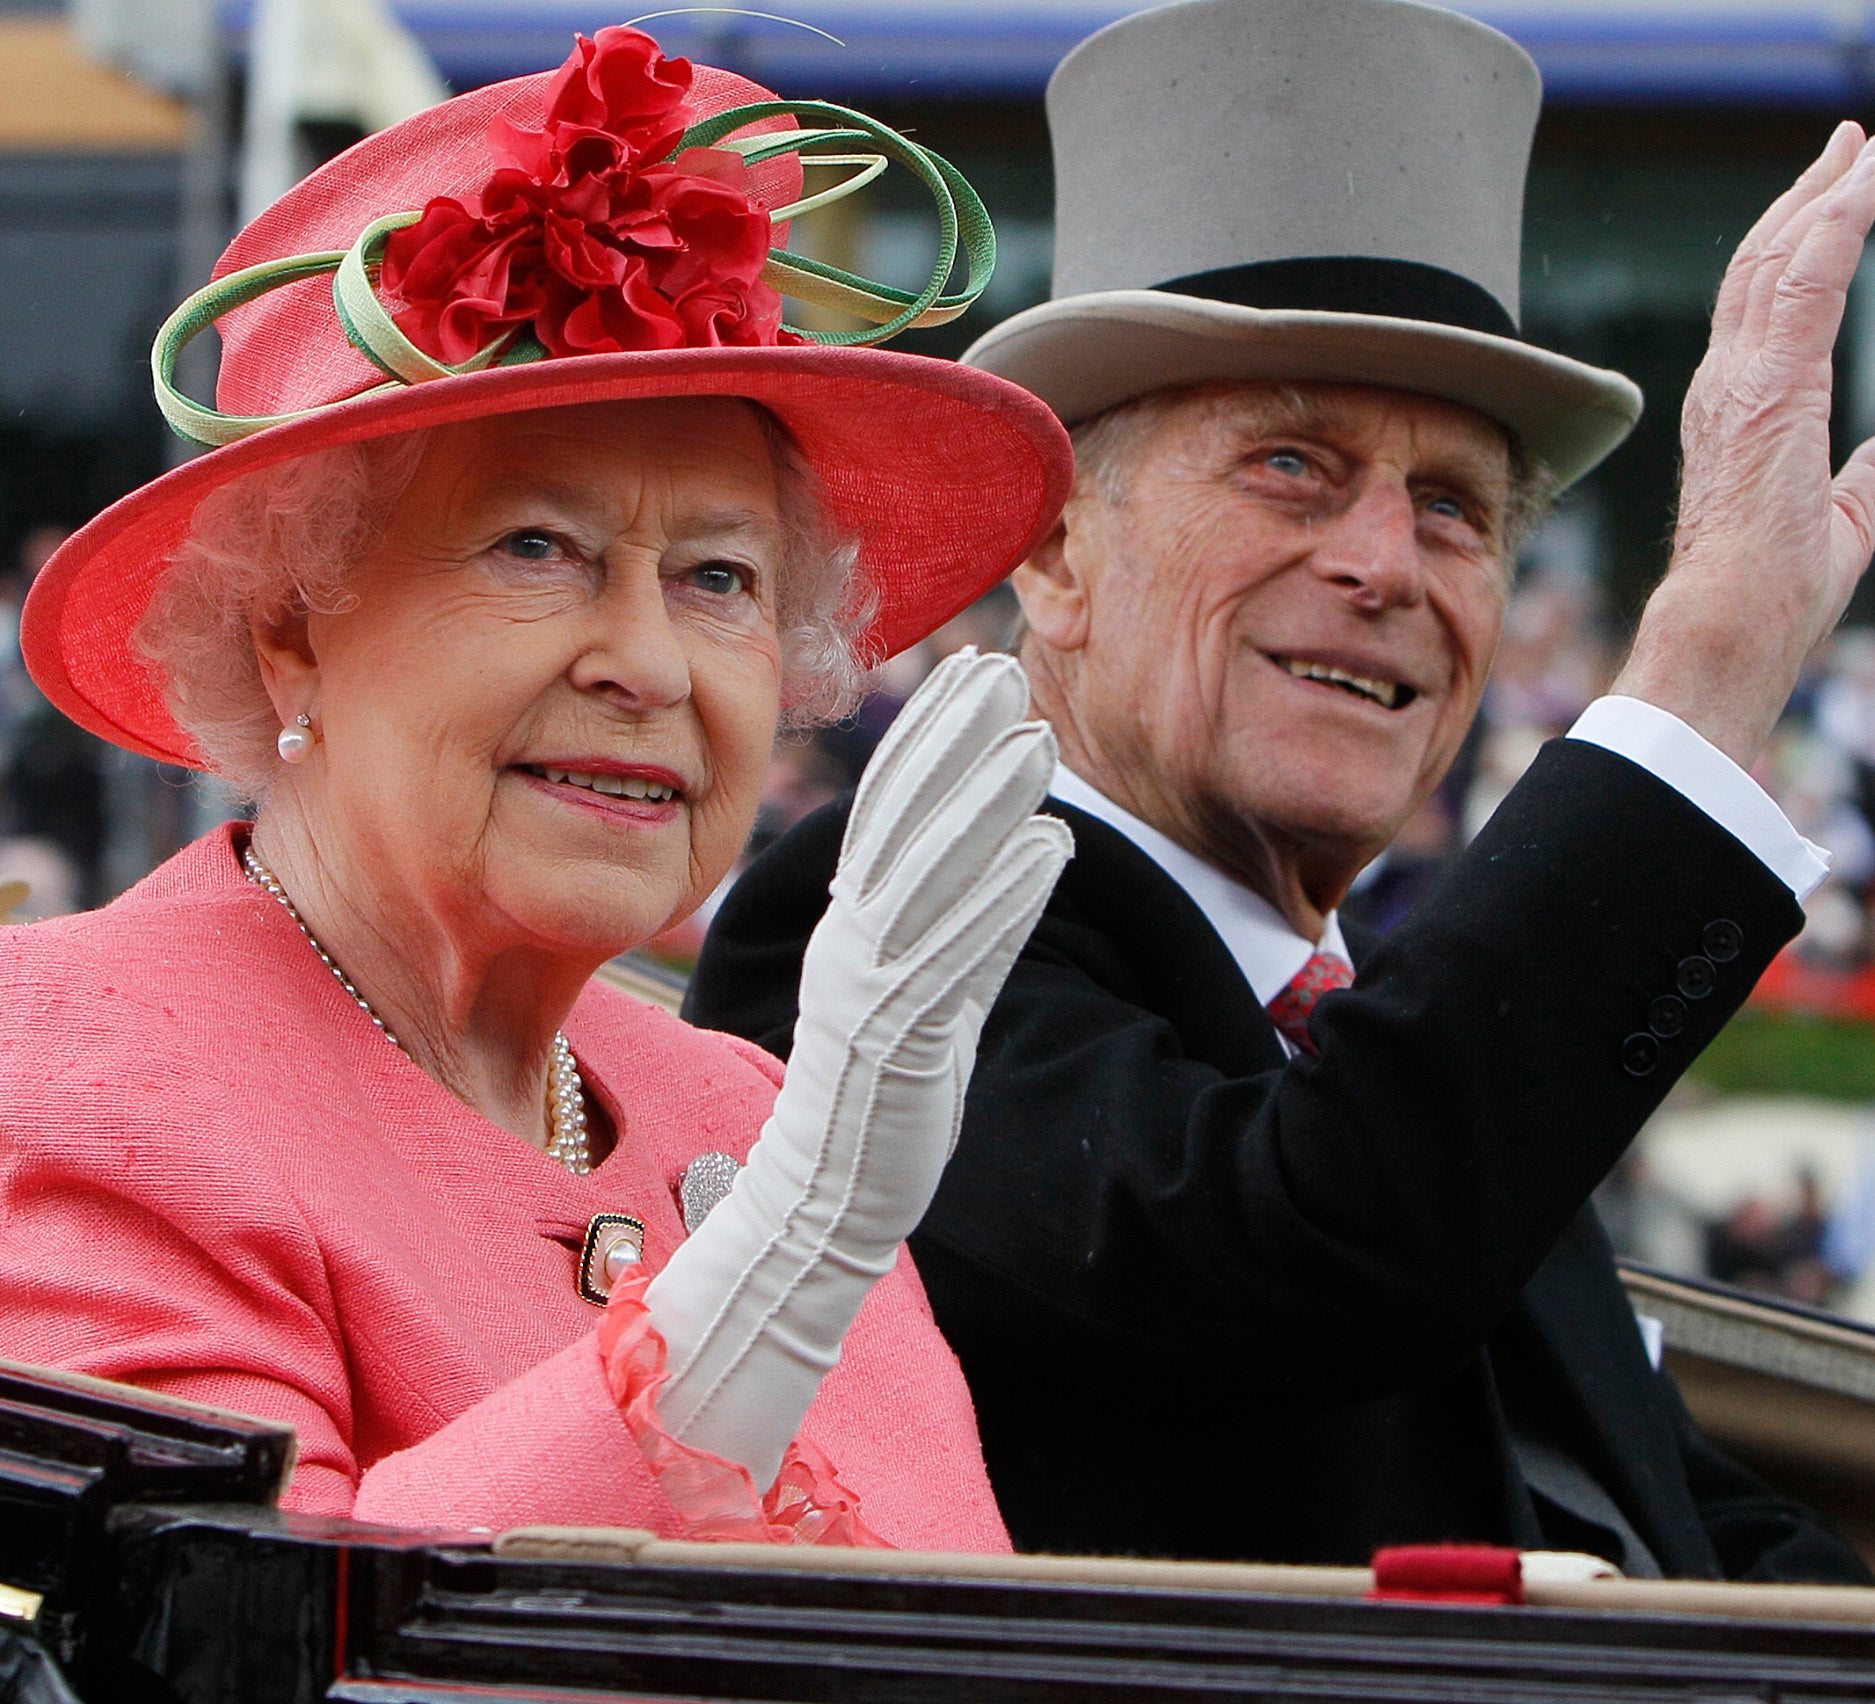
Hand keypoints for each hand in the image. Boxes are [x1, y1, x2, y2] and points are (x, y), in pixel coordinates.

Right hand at [644, 650, 1070, 1485]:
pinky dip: (1002, 898)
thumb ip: (956, 921)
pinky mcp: (902, 1042)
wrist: (824, 1204)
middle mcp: (852, 942)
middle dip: (953, 740)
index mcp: (850, 924)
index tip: (973, 671)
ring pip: (930, 877)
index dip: (929, 734)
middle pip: (902, 822)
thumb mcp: (920, 990)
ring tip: (1039, 742)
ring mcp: (872, 990)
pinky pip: (958, 957)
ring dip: (985, 803)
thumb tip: (1012, 848)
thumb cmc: (880, 1097)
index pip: (886, 808)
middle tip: (1006, 673)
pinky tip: (1049, 849)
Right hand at [1611, 124, 1874, 767]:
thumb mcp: (1844, 528)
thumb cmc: (1772, 601)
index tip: (1839, 196)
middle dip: (1809, 199)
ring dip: (1826, 194)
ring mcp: (1742, 381)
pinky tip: (1864, 179)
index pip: (1767, 307)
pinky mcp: (1771, 386)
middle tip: (1850, 145)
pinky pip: (1805, 279)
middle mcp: (1727, 383)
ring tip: (1863, 145)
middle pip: (1764, 264)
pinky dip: (1836, 220)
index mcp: (1740, 411)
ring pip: (1781, 258)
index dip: (1802, 244)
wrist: (1730, 629)